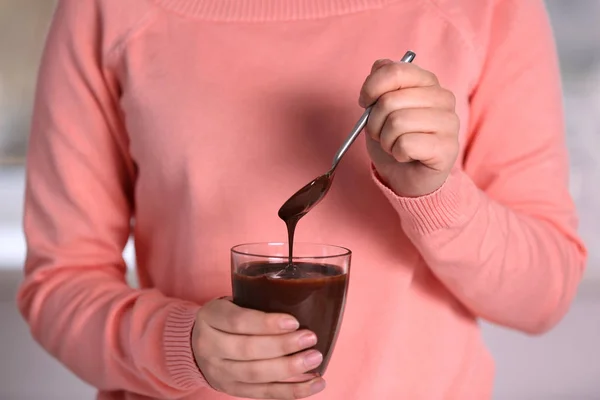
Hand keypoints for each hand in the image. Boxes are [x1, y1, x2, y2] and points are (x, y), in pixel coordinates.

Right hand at [192, 298, 325, 398]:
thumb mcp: (232, 302)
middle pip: (248, 350)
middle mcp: (210, 346)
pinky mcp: (231, 390)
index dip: (266, 323)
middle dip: (282, 346)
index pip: (238, 322)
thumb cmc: (226, 318)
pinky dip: (291, 391)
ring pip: (256, 375)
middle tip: (310, 338)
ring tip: (314, 359)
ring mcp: (219, 372)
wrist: (196, 345)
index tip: (294, 322)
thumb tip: (302, 304)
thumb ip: (256, 303)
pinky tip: (314, 383)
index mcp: (210, 317)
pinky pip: (263, 394)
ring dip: (289, 369)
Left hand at [360, 59, 459, 196]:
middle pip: (390, 101)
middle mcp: (443, 98)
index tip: (365, 102)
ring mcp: (449, 123)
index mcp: (427, 82)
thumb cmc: (394, 140)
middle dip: (374, 123)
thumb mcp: (380, 108)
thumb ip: (381, 83)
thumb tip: (378, 67)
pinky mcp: (447, 148)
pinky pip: (406, 144)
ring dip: (386, 140)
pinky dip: (397, 153)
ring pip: (397, 123)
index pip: (395, 71)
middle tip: (382, 134)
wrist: (407, 176)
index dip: (371, 87)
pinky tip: (406, 156)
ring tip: (394, 146)